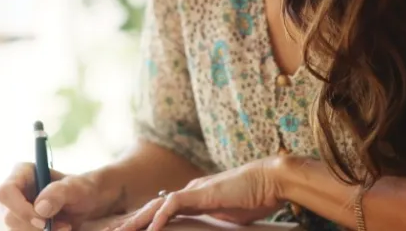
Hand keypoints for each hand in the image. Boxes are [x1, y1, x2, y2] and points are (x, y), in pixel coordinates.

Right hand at [0, 162, 102, 230]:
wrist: (86, 204)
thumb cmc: (80, 189)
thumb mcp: (77, 187)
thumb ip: (59, 192)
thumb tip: (39, 207)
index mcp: (22, 174)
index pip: (5, 192)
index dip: (20, 208)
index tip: (43, 220)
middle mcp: (13, 193)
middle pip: (10, 217)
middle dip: (36, 226)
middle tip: (65, 226)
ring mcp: (15, 211)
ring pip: (16, 230)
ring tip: (65, 226)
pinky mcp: (21, 225)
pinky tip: (59, 230)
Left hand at [107, 157, 283, 230]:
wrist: (271, 180)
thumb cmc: (257, 196)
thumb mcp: (232, 215)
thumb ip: (218, 218)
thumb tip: (217, 228)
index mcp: (197, 197)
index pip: (164, 210)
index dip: (146, 221)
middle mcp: (191, 191)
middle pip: (154, 207)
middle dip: (133, 221)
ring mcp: (195, 190)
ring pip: (157, 204)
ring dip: (138, 220)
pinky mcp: (201, 192)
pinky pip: (173, 204)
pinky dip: (160, 217)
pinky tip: (150, 230)